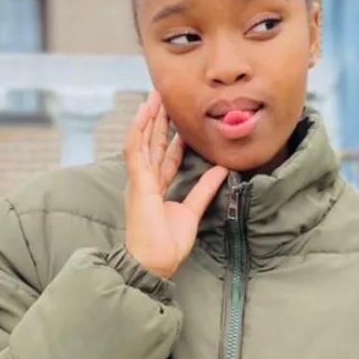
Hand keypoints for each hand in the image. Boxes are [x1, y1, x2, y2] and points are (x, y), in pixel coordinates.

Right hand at [123, 90, 228, 280]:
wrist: (154, 262)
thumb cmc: (167, 244)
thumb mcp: (192, 211)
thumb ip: (204, 189)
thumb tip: (223, 168)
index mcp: (155, 188)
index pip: (165, 157)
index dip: (172, 138)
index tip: (182, 119)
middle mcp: (145, 181)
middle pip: (152, 144)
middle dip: (159, 120)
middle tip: (165, 96)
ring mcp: (139, 180)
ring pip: (142, 140)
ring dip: (148, 117)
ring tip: (155, 95)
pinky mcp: (137, 182)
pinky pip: (135, 150)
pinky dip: (139, 129)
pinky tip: (144, 112)